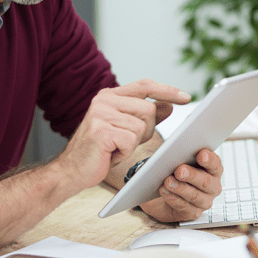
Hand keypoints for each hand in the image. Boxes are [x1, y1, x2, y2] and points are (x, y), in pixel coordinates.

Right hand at [55, 79, 190, 189]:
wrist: (71, 171)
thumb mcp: (127, 130)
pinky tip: (110, 154)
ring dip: (133, 143)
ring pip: (141, 126)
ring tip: (115, 148)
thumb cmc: (100, 151)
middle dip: (146, 130)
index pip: (145, 85)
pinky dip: (124, 152)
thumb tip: (169, 105)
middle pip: (148, 109)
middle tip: (126, 142)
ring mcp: (101, 113)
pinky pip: (131, 140)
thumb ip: (146, 117)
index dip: (166, 91)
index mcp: (110, 96)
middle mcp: (104, 100)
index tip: (186, 97)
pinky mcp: (101, 130)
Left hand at [140, 148, 222, 222]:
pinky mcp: (193, 213)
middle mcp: (212, 186)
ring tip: (168, 181)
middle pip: (206, 181)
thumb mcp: (179, 161)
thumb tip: (176, 151)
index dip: (209, 159)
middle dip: (192, 175)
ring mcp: (204, 201)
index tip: (201, 154)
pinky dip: (173, 198)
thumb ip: (182, 155)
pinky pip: (184, 207)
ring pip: (194, 195)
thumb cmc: (175, 173)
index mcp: (213, 170)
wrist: (164, 194)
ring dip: (180, 188)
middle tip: (180, 170)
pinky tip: (165, 191)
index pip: (215, 163)